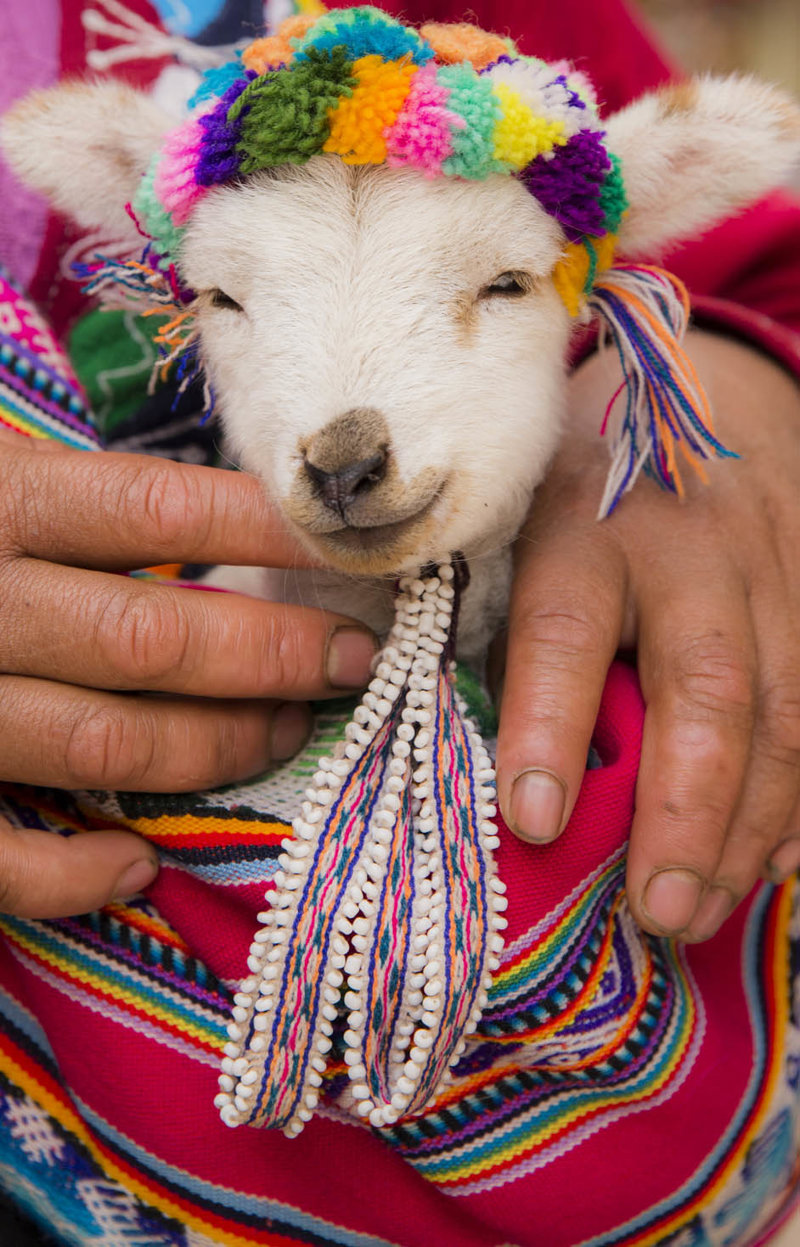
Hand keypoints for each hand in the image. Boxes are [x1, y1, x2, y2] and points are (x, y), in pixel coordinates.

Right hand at [0, 435, 376, 917]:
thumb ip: (48, 482)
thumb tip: (205, 509)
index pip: (154, 508)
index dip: (264, 532)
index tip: (348, 547)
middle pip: (150, 639)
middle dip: (270, 657)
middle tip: (351, 661)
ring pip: (101, 745)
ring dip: (214, 751)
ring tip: (286, 735)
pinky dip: (76, 878)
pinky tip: (138, 869)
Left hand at [496, 330, 799, 940]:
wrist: (713, 399)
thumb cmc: (587, 492)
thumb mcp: (526, 535)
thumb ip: (519, 643)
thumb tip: (523, 789)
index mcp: (584, 525)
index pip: (565, 630)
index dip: (549, 729)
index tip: (532, 823)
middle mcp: (690, 546)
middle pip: (708, 684)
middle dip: (688, 811)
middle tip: (659, 910)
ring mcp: (776, 569)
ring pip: (785, 709)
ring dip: (750, 825)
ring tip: (704, 909)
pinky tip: (777, 865)